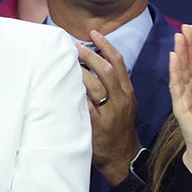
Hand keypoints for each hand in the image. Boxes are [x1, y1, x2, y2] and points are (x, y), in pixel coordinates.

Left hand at [80, 30, 141, 185]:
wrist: (123, 158)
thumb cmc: (120, 129)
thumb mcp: (125, 106)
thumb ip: (115, 88)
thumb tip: (96, 65)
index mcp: (128, 93)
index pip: (119, 63)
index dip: (106, 46)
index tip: (94, 33)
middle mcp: (121, 100)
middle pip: (106, 70)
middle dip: (89, 55)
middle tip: (74, 47)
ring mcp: (109, 114)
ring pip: (95, 86)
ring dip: (79, 72)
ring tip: (66, 64)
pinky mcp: (97, 126)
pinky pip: (84, 106)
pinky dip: (75, 94)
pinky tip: (63, 86)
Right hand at [169, 24, 191, 187]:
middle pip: (188, 62)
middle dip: (186, 44)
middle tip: (184, 26)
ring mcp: (184, 96)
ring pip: (181, 70)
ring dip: (179, 53)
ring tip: (178, 37)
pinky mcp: (180, 105)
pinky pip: (177, 85)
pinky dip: (175, 71)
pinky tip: (174, 57)